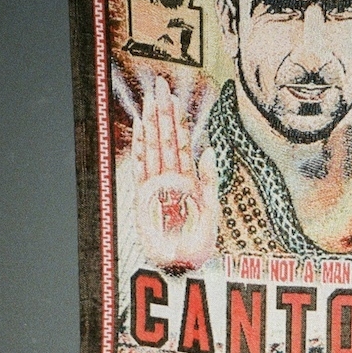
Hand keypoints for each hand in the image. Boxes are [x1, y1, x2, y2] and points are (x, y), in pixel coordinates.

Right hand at [132, 76, 217, 272]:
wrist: (182, 267)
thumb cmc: (198, 244)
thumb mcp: (212, 211)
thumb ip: (210, 180)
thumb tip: (210, 149)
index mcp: (188, 180)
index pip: (182, 143)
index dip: (178, 120)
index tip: (175, 98)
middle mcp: (171, 179)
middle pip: (166, 139)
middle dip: (163, 112)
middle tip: (160, 85)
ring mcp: (156, 186)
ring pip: (153, 149)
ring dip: (151, 124)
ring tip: (150, 101)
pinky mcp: (143, 198)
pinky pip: (140, 169)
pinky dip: (139, 150)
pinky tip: (139, 131)